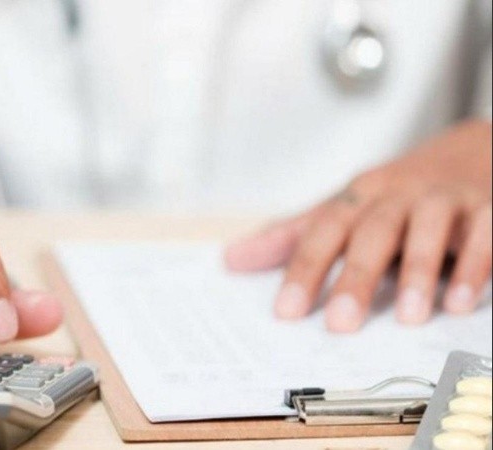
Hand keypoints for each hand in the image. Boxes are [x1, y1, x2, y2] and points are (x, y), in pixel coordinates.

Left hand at [226, 120, 491, 331]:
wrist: (474, 149)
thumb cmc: (395, 192)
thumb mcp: (342, 208)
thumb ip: (292, 236)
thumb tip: (231, 259)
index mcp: (357, 197)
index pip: (323, 230)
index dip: (303, 268)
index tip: (286, 311)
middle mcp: (398, 194)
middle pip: (372, 232)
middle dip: (355, 276)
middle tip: (341, 324)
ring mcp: (444, 199)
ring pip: (427, 228)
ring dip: (417, 271)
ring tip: (408, 318)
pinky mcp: (488, 208)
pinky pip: (483, 233)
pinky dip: (472, 266)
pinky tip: (458, 303)